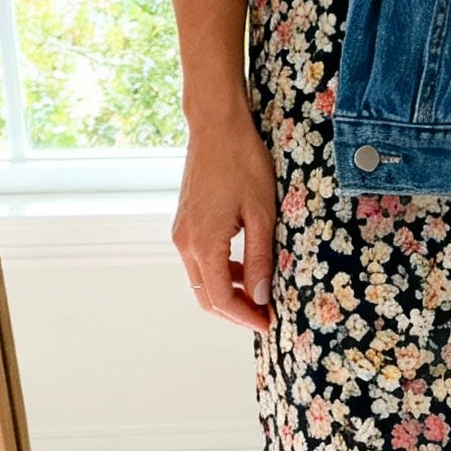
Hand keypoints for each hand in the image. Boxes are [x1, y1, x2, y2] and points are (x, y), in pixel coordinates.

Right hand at [172, 105, 276, 331]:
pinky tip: (246, 268)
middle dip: (235, 312)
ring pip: (202, 281)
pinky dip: (221, 273)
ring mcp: (182, 233)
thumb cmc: (242, 163)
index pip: (221, 299)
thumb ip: (260, 259)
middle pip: (206, 296)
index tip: (268, 323)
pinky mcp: (185, 224)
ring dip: (229, 293)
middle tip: (265, 316)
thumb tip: (260, 296)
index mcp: (204, 243)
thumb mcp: (262, 214)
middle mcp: (185, 243)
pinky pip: (200, 261)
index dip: (245, 317)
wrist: (217, 127)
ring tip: (260, 295)